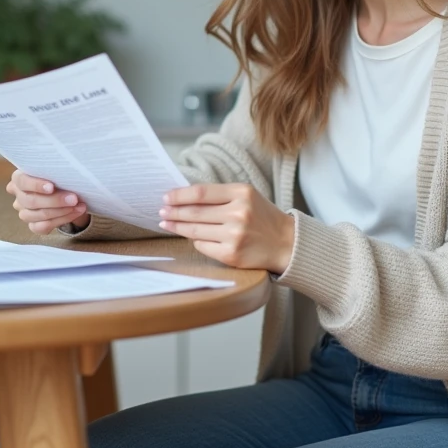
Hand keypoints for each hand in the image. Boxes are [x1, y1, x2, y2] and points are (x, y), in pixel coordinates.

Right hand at [6, 170, 89, 234]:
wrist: (68, 193)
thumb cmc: (60, 177)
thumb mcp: (57, 171)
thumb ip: (55, 171)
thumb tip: (67, 172)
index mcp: (19, 179)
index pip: (21, 181)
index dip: (35, 185)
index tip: (52, 187)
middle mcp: (19, 196)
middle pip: (31, 201)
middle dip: (55, 200)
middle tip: (74, 198)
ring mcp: (24, 212)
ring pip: (38, 215)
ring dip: (62, 211)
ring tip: (79, 206)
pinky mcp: (33, 225)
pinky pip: (43, 227)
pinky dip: (62, 220)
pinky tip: (75, 213)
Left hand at [159, 183, 294, 274]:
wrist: (286, 244)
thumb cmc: (263, 218)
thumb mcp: (247, 197)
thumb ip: (220, 196)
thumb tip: (184, 198)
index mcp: (242, 193)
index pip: (201, 193)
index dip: (179, 195)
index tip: (166, 197)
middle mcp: (239, 213)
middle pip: (194, 212)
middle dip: (173, 212)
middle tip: (161, 211)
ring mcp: (235, 235)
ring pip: (195, 230)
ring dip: (177, 227)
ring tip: (166, 224)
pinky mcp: (231, 254)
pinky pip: (203, 246)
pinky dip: (195, 241)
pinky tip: (192, 237)